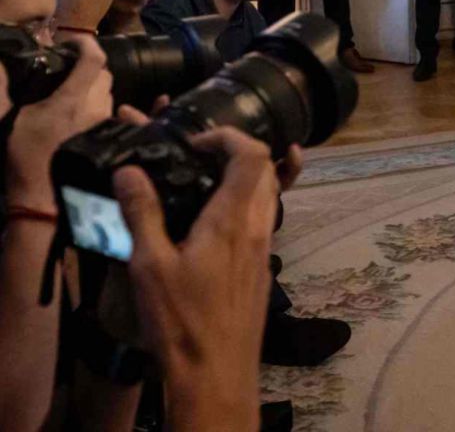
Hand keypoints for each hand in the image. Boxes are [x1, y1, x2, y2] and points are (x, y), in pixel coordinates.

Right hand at [6, 37, 110, 210]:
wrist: (43, 199)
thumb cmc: (23, 159)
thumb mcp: (5, 121)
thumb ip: (1, 91)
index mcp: (72, 100)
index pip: (94, 59)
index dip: (86, 43)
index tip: (72, 42)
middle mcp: (95, 108)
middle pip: (105, 74)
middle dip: (89, 66)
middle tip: (69, 69)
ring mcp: (105, 123)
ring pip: (109, 93)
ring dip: (94, 87)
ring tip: (72, 91)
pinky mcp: (107, 137)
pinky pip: (110, 112)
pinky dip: (98, 105)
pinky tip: (79, 113)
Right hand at [114, 128, 277, 431]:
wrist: (217, 374)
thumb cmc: (182, 321)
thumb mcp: (149, 266)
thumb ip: (142, 213)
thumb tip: (129, 170)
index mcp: (234, 218)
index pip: (252, 153)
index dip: (228, 136)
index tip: (196, 143)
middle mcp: (259, 225)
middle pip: (267, 167)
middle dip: (238, 149)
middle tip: (201, 156)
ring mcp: (266, 246)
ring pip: (270, 192)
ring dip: (247, 175)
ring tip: (209, 179)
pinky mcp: (263, 266)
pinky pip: (265, 217)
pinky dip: (251, 202)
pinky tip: (222, 217)